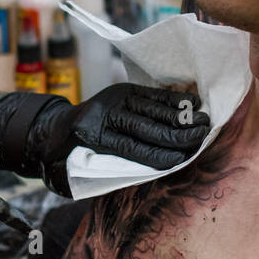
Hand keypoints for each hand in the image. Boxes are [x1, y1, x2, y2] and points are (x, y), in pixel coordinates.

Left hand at [0, 85, 210, 195]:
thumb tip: (157, 169)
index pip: (131, 147)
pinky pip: (151, 96)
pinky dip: (172, 102)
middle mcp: (103, 113)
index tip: (181, 160)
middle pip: (144, 126)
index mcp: (92, 135)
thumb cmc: (73, 157)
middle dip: (175, 134)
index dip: (157, 155)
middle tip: (201, 139)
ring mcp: (112, 99)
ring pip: (150, 108)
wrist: (54, 128)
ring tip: (203, 124)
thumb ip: (117, 168)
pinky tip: (192, 106)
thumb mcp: (85, 168)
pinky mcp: (122, 90)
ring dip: (179, 117)